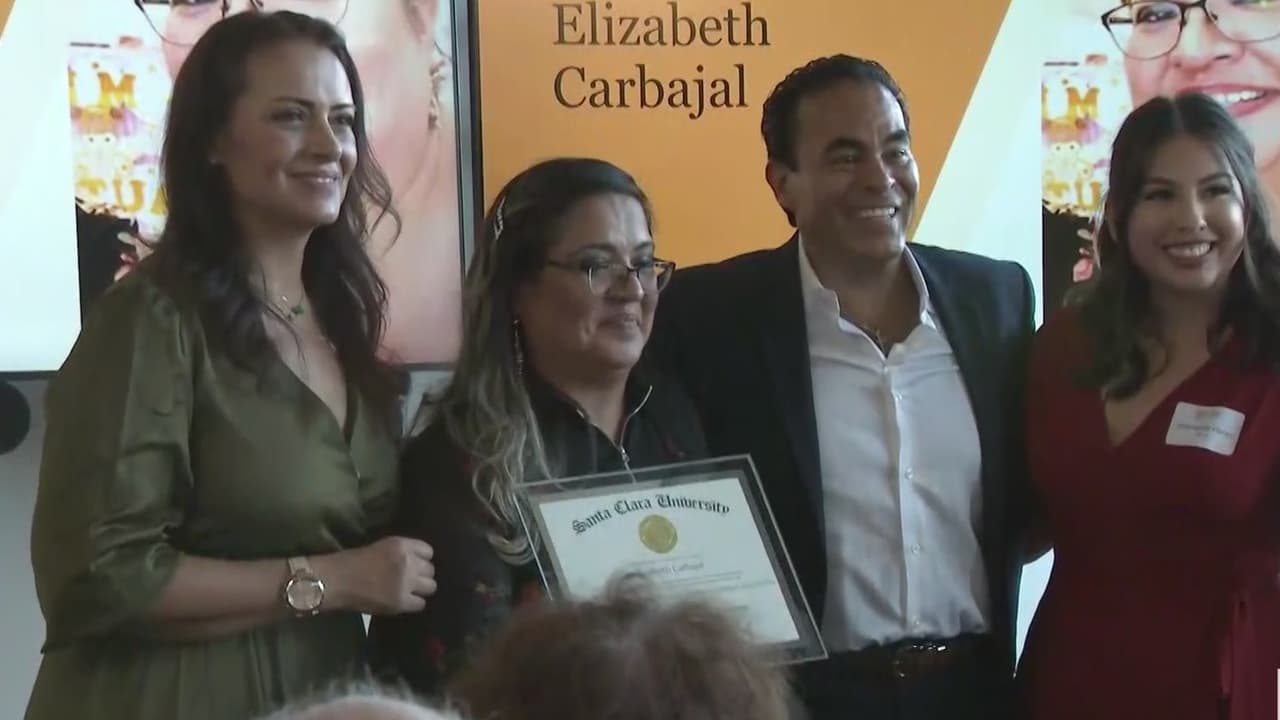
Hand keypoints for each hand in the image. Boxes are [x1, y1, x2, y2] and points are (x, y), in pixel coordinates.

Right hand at [315, 537, 436, 614]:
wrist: (336, 580)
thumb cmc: (351, 561)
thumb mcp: (381, 547)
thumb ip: (401, 554)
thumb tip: (416, 562)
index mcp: (402, 545)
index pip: (428, 551)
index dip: (422, 559)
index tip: (416, 564)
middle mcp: (408, 562)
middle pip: (431, 570)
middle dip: (422, 575)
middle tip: (412, 580)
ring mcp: (406, 583)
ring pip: (430, 587)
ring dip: (421, 589)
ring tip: (410, 591)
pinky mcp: (401, 602)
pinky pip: (421, 604)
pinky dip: (414, 604)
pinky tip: (404, 602)